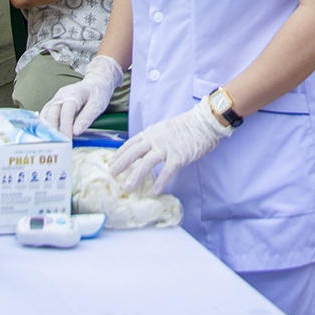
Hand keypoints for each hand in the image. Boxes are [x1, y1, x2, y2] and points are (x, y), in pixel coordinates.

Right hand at [41, 54, 124, 135]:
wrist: (95, 82)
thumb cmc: (97, 94)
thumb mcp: (97, 105)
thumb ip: (87, 117)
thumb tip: (76, 132)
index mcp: (74, 95)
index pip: (66, 112)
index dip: (65, 127)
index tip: (67, 141)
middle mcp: (61, 96)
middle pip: (52, 112)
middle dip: (53, 130)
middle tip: (57, 144)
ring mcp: (55, 99)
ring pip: (45, 113)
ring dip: (45, 128)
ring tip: (50, 143)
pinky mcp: (53, 103)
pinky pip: (45, 114)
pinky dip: (44, 125)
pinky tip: (46, 136)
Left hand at [110, 99, 231, 194]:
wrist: (203, 122)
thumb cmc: (185, 127)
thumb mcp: (163, 129)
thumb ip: (152, 139)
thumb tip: (143, 150)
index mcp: (151, 133)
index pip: (130, 144)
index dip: (120, 154)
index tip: (111, 163)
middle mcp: (155, 140)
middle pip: (134, 153)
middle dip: (121, 164)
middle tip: (111, 175)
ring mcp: (166, 148)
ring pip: (146, 163)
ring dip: (136, 176)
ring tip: (128, 188)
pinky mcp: (178, 156)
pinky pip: (167, 171)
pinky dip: (160, 182)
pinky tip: (154, 191)